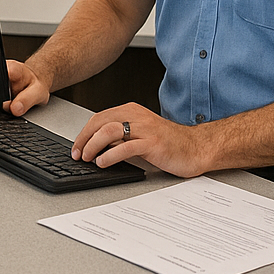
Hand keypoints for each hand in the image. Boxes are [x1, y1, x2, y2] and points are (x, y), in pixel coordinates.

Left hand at [73, 103, 207, 177]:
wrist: (197, 148)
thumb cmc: (170, 143)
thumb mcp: (140, 134)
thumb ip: (121, 136)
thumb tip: (97, 145)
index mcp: (132, 111)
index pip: (99, 118)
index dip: (84, 133)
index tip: (77, 147)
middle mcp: (137, 116)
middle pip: (100, 122)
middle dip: (84, 139)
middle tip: (78, 154)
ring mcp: (145, 129)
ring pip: (109, 131)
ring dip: (93, 146)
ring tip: (88, 158)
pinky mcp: (153, 143)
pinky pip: (125, 147)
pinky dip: (110, 155)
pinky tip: (103, 162)